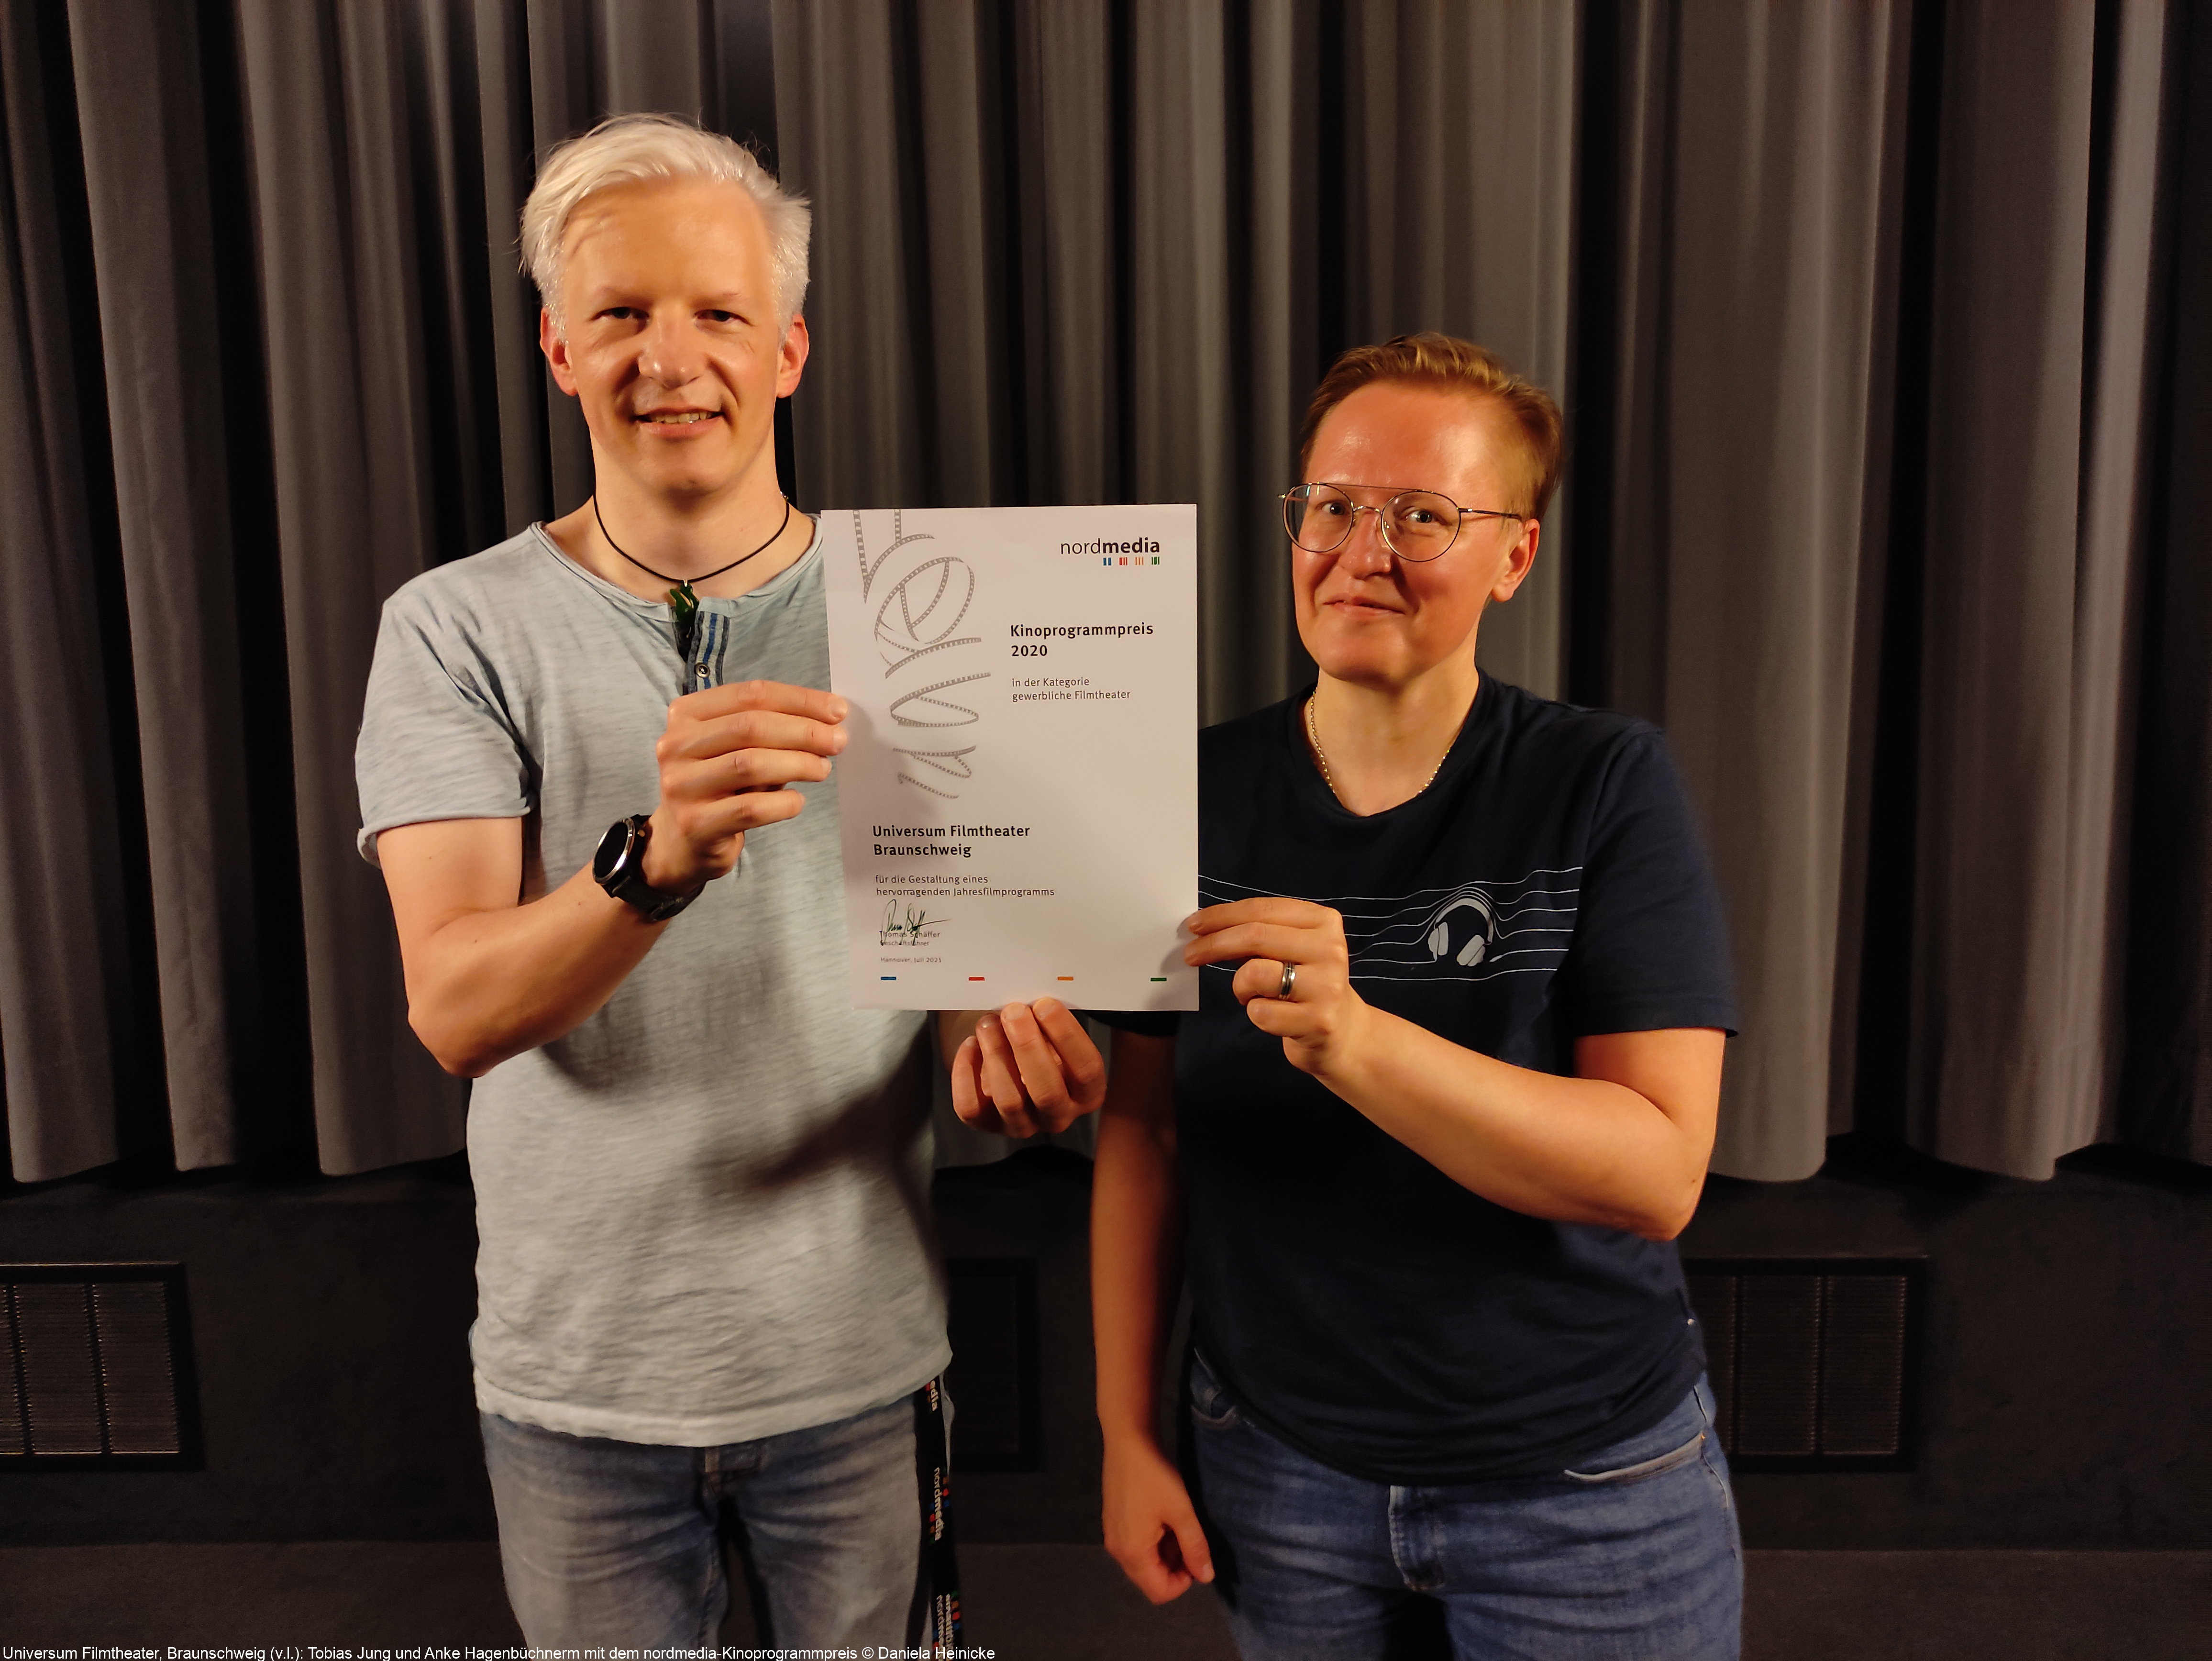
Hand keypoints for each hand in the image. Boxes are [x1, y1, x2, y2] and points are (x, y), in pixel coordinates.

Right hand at [643, 680, 846, 891]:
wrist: (679, 842)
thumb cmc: (718, 786)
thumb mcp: (736, 749)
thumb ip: (772, 729)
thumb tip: (830, 720)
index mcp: (686, 715)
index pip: (750, 694)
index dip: (799, 699)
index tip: (837, 710)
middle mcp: (675, 745)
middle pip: (750, 726)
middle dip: (803, 730)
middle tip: (837, 741)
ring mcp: (681, 786)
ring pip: (750, 764)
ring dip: (798, 763)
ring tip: (822, 769)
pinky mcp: (695, 824)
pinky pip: (750, 808)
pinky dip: (783, 803)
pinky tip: (798, 801)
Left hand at [947, 999, 1106, 1136]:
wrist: (1011, 1063)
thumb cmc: (1040, 1043)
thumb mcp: (1056, 1035)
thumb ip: (1053, 1025)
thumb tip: (1034, 1002)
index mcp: (1086, 1093)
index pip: (1086, 1070)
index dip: (1066, 1035)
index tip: (1045, 1004)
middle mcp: (1057, 1116)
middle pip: (1047, 1092)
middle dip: (1028, 1046)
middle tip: (1013, 1012)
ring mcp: (1022, 1125)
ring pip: (1009, 1100)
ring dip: (996, 1054)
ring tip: (988, 1022)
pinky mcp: (987, 1124)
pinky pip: (972, 1107)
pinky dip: (966, 1073)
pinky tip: (971, 1044)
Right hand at [1102, 1436, 1213, 1603]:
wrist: (1128, 1441)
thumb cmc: (1156, 1476)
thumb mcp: (1182, 1512)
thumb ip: (1195, 1547)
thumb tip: (1206, 1577)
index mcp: (1132, 1553)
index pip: (1159, 1592)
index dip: (1183, 1582)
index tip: (1197, 1556)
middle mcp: (1117, 1551)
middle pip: (1149, 1580)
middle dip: (1174, 1568)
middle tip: (1189, 1539)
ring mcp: (1112, 1537)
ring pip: (1143, 1563)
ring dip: (1164, 1554)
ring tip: (1177, 1525)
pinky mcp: (1112, 1522)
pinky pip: (1135, 1547)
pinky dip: (1152, 1542)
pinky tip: (1163, 1517)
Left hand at [1183, 897, 1372, 1076]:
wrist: (1344, 1034)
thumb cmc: (1306, 985)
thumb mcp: (1293, 949)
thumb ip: (1261, 933)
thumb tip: (1204, 926)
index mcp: (1323, 922)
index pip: (1262, 909)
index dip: (1222, 915)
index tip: (1194, 925)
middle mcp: (1330, 949)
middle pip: (1255, 936)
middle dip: (1214, 944)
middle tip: (1189, 955)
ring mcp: (1326, 986)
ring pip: (1254, 973)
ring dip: (1240, 987)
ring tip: (1254, 995)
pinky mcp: (1318, 1021)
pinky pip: (1260, 1012)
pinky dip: (1255, 1014)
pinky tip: (1274, 1016)